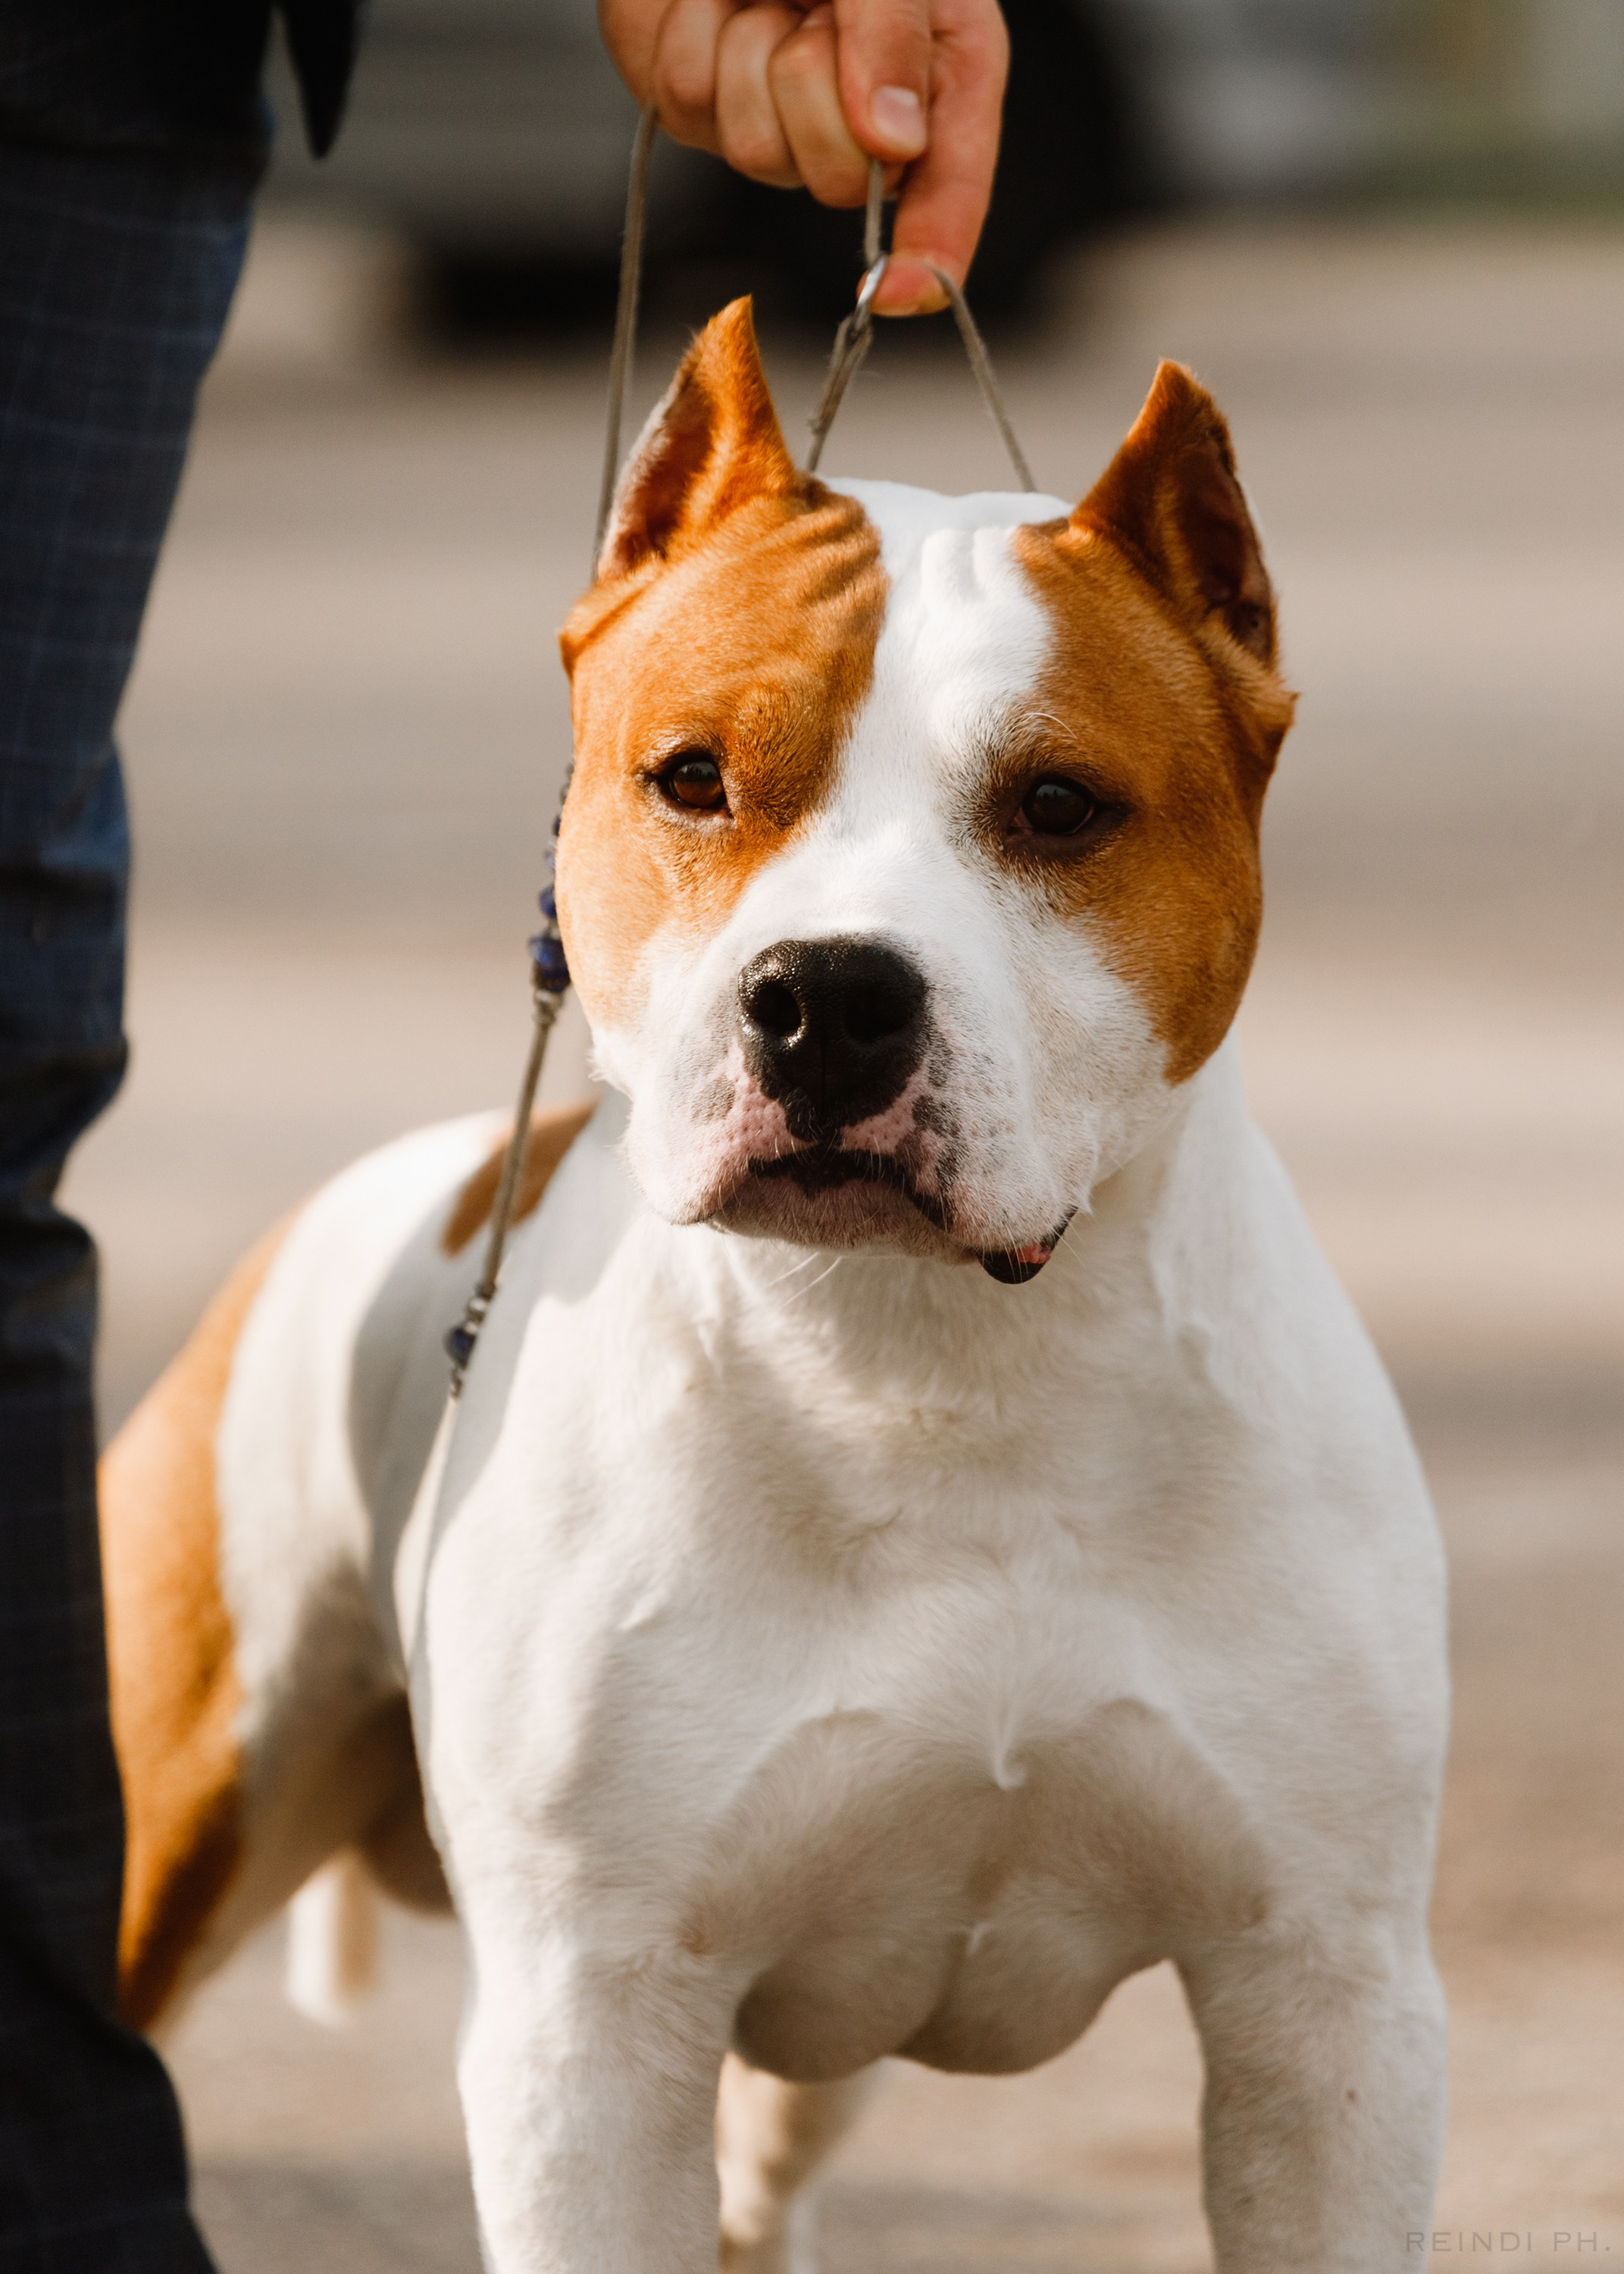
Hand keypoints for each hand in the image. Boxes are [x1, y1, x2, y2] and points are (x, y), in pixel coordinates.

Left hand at [598, 0, 1007, 314]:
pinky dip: (688, 32)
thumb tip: (891, 141)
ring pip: (757, 151)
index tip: (902, 294)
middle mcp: (861, 118)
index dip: (932, 252)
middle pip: (842, 182)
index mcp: (939, 75)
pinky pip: (686, 103)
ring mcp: (773, 121)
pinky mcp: (697, 105)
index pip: (950, 191)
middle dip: (817, 88)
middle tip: (811, 6)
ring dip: (747, 51)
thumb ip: (894, 33)